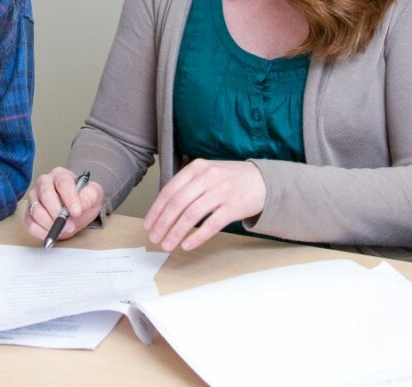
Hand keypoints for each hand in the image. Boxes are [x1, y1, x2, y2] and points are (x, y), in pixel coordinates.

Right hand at [23, 167, 103, 242]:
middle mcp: (44, 183)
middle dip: (58, 213)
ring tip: (64, 229)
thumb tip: (81, 203)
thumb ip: (90, 195)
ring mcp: (34, 197)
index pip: (63, 182)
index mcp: (61, 175)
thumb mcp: (94, 196)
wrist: (77, 213)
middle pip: (45, 194)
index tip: (77, 212)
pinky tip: (53, 232)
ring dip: (51, 224)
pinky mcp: (29, 213)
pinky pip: (30, 223)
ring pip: (36, 210)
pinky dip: (42, 231)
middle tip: (70, 225)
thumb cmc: (83, 201)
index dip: (70, 198)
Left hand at [143, 159, 265, 251]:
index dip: (156, 209)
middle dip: (162, 223)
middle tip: (154, 238)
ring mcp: (222, 191)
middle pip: (178, 203)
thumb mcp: (207, 173)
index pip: (170, 190)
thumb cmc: (230, 179)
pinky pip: (211, 224)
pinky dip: (196, 236)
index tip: (148, 224)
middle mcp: (208, 177)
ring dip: (176, 232)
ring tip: (167, 244)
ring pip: (191, 215)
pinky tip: (187, 245)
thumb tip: (163, 210)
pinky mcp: (234, 207)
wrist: (263, 180)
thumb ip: (188, 185)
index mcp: (197, 168)